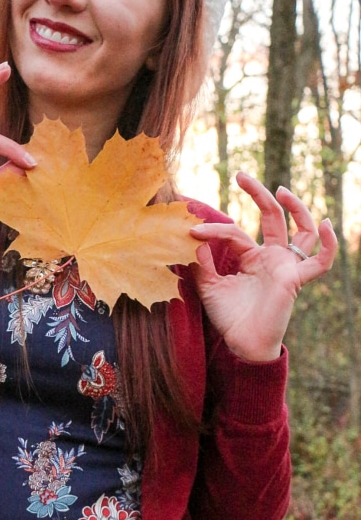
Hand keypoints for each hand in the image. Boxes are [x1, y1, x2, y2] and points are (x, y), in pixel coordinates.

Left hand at [189, 171, 337, 361]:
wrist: (241, 345)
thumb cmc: (228, 318)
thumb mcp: (208, 285)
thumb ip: (201, 262)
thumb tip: (192, 235)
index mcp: (252, 258)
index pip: (235, 232)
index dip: (214, 229)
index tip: (191, 229)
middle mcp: (272, 258)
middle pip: (272, 217)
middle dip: (258, 194)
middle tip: (241, 174)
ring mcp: (286, 266)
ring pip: (301, 230)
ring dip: (295, 208)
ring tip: (279, 190)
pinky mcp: (296, 279)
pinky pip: (321, 260)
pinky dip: (328, 243)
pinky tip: (325, 223)